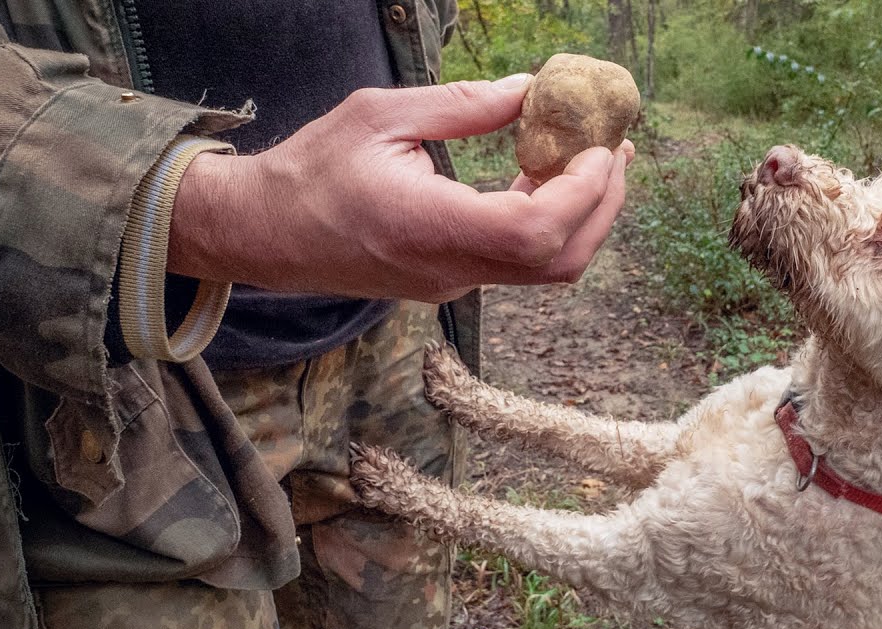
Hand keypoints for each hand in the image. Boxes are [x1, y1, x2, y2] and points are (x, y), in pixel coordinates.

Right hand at [168, 74, 633, 301]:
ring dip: (582, 217)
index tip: (600, 150)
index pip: (533, 233)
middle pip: (558, 262)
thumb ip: (462, 105)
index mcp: (427, 227)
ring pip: (545, 269)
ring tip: (593, 160)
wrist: (265, 235)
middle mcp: (448, 270)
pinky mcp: (450, 283)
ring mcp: (452, 285)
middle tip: (616, 152)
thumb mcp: (380, 115)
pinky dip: (549, 224)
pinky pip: (518, 264)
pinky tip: (544, 178)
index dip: (583, 195)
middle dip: (602, 207)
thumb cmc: (312, 170)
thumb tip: (529, 90)